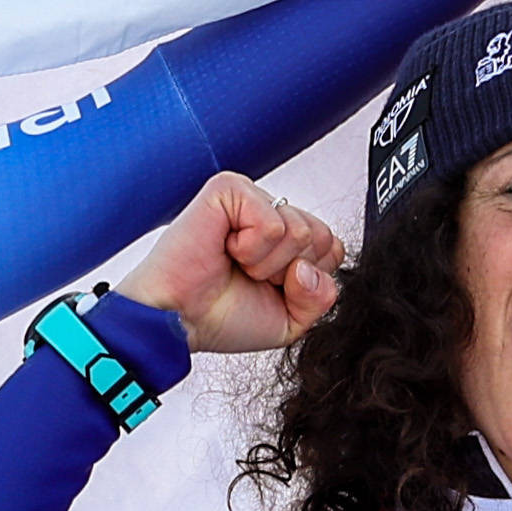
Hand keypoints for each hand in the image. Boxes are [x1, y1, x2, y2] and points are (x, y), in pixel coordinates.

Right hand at [117, 173, 349, 356]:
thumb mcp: (290, 321)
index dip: (307, 280)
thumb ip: (321, 298)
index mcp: (284, 239)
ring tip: (234, 264)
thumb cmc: (220, 317)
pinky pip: (273, 223)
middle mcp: (270, 214)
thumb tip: (311, 268)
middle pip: (322, 238)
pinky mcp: (229, 189)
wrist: (179, 321)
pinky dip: (251, 250)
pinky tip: (225, 249)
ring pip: (300, 231)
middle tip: (249, 277)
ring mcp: (251, 198)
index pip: (332, 249)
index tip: (268, 289)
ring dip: (267, 264)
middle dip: (289, 272)